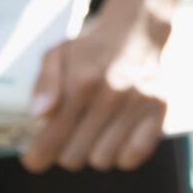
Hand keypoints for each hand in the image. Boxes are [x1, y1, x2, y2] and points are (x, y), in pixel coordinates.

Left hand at [22, 0, 170, 172]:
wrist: (136, 32)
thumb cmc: (91, 50)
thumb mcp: (56, 56)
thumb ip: (44, 85)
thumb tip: (40, 115)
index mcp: (81, 83)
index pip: (52, 139)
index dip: (38, 156)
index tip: (35, 159)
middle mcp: (111, 96)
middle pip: (74, 157)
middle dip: (63, 152)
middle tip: (66, 138)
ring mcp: (137, 105)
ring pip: (102, 160)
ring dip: (93, 153)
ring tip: (92, 133)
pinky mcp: (158, 112)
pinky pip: (133, 156)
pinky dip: (121, 155)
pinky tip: (115, 138)